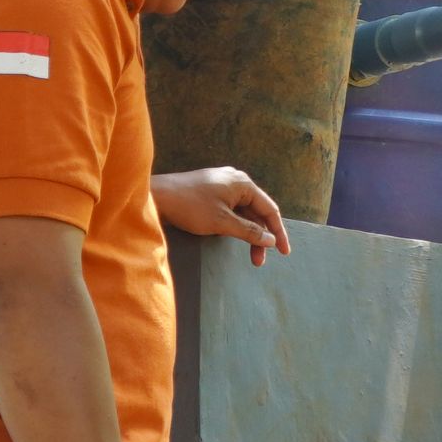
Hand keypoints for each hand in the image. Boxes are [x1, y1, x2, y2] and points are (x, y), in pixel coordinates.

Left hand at [153, 166, 289, 264]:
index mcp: (243, 184)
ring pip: (244, 213)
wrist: (157, 196)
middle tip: (258, 261)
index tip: (284, 252)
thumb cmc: (189, 206)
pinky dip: (235, 226)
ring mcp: (223, 185)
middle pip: (257, 212)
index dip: (278, 232)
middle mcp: (236, 181)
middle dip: (260, 237)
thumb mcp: (222, 223)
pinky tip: (231, 237)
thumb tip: (271, 240)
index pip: (269, 209)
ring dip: (247, 233)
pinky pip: (231, 210)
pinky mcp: (211, 192)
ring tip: (248, 255)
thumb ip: (249, 232)